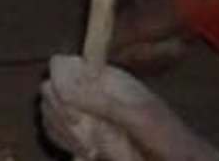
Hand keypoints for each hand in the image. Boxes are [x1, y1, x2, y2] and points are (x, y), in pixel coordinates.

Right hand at [39, 55, 218, 160]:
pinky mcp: (82, 136)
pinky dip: (64, 143)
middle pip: (49, 91)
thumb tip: (63, 87)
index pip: (61, 66)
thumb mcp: (141, 119)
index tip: (74, 112)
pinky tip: (86, 154)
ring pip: (49, 114)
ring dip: (63, 134)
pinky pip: (56, 134)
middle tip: (85, 136)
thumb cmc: (169, 139)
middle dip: (60, 116)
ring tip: (91, 150)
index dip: (59, 86)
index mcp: (103, 78)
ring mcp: (84, 114)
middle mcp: (89, 92)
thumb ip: (104, 102)